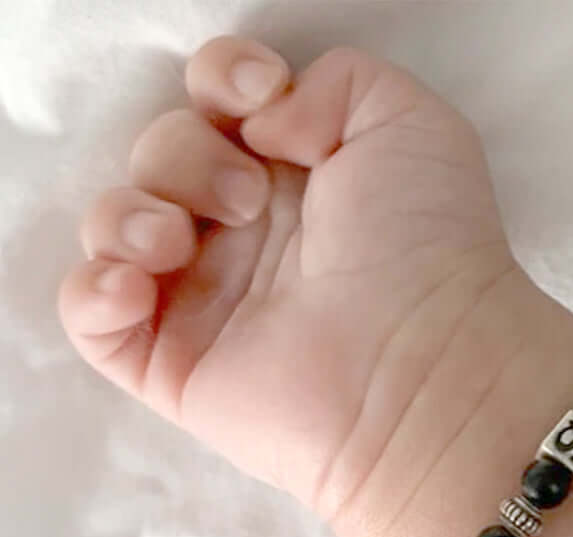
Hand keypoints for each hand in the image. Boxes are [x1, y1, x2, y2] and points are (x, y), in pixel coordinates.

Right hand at [59, 35, 516, 528]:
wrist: (424, 367)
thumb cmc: (429, 246)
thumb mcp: (412, 124)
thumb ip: (338, 81)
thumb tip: (265, 121)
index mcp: (298, 174)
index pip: (219, 102)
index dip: (220, 79)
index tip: (258, 100)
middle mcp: (248, 233)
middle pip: (164, 154)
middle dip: (188, 155)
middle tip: (248, 201)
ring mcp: (209, 300)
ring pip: (117, 226)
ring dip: (129, 213)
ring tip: (177, 242)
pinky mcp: (176, 365)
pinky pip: (91, 319)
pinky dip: (92, 291)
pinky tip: (136, 284)